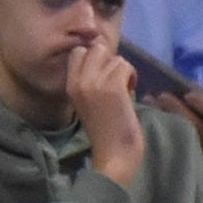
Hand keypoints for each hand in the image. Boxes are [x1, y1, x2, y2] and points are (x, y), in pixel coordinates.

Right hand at [64, 38, 147, 190]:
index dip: (95, 56)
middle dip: (110, 59)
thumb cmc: (105, 130)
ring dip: (124, 72)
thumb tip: (104, 54)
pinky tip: (130, 92)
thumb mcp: (88, 101)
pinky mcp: (113, 87)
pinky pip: (126, 67)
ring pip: (116, 58)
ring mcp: (96, 83)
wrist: (114, 153)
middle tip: (116, 79)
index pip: (78, 52)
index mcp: (70, 86)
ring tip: (124, 90)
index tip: (104, 69)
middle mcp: (80, 81)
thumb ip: (91, 79)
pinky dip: (132, 77)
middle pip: (96, 49)